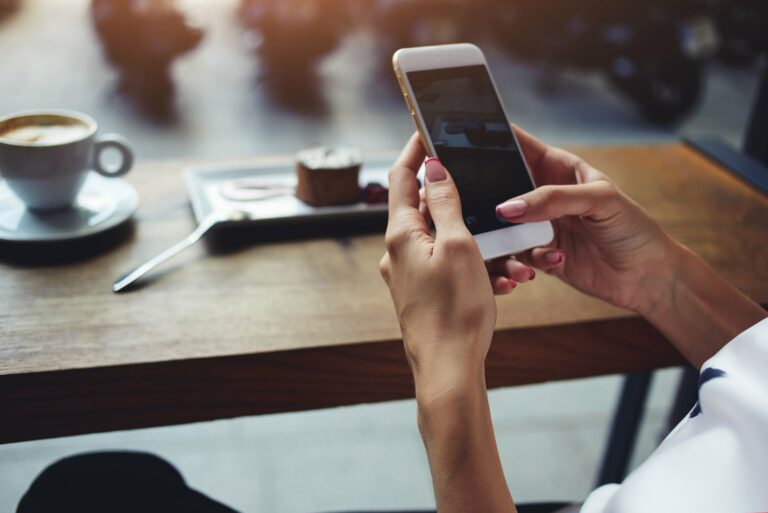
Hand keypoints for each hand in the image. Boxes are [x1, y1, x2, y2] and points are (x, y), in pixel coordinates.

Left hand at [379, 134, 532, 393]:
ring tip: (504, 252)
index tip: (427, 130)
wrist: (449, 370)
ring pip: (441, 240)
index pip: (400, 177)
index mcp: (401, 235)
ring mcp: (407, 275)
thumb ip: (445, 204)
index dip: (414, 150)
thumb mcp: (459, 246)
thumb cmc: (455, 311)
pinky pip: (447, 266)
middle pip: (422, 207)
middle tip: (481, 187)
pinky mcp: (420, 293)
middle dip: (455, 197)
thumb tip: (433, 167)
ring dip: (473, 237)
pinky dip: (471, 263)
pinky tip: (498, 278)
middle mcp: (398, 252)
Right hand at [494, 127, 677, 313]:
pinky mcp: (537, 254)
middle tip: (477, 203)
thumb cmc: (632, 228)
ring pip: (501, 225)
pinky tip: (555, 260)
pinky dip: (524, 261)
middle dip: (488, 195)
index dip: (493, 138)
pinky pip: (514, 255)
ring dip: (504, 237)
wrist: (646, 276)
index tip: (465, 140)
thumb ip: (552, 199)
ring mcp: (538, 225)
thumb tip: (507, 208)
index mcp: (558, 168)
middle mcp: (543, 195)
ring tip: (524, 246)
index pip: (518, 144)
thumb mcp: (599, 200)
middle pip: (500, 186)